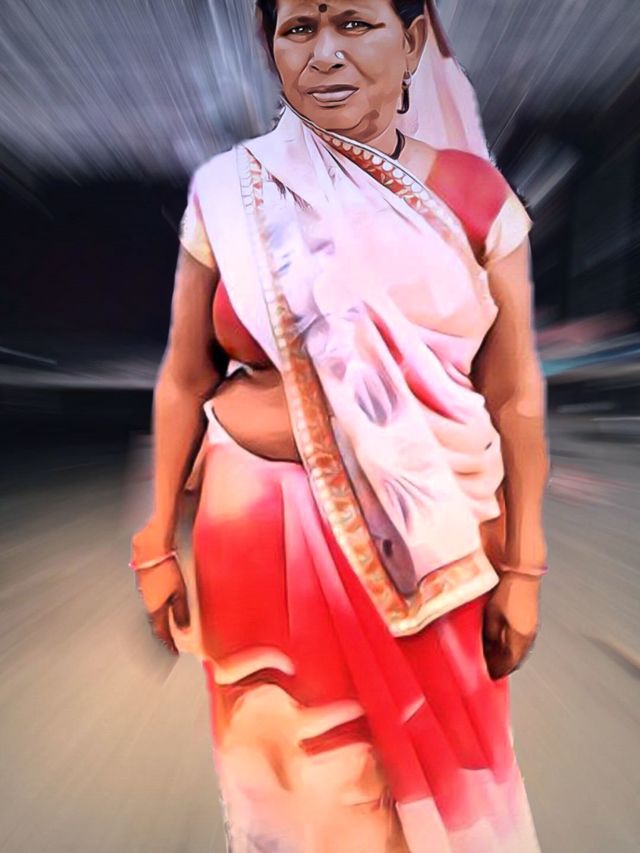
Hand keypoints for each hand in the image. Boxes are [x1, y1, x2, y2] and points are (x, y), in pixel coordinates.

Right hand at [131, 524, 190, 655]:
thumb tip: (183, 629)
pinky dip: (158, 607)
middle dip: (163, 634)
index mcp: (155, 609)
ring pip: (153, 611)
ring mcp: (144, 592)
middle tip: (170, 642)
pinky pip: (151, 600)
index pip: (161, 632)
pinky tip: (164, 604)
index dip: (168, 643)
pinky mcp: (144, 582)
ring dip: (161, 620)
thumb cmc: (165, 568)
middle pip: (156, 623)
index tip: (173, 652)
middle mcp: (147, 603)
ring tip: (168, 626)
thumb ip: (181, 612)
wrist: (150, 549)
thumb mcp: (179, 592)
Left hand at [482, 572, 540, 679]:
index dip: (496, 672)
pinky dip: (511, 646)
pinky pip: (521, 642)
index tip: (487, 675)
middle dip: (501, 665)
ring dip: (506, 656)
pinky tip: (501, 641)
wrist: (523, 574)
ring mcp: (531, 630)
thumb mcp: (492, 615)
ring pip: (518, 652)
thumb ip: (490, 635)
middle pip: (514, 661)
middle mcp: (528, 638)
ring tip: (492, 655)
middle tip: (487, 667)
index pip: (507, 665)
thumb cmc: (508, 592)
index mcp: (519, 639)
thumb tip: (487, 647)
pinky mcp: (531, 623)